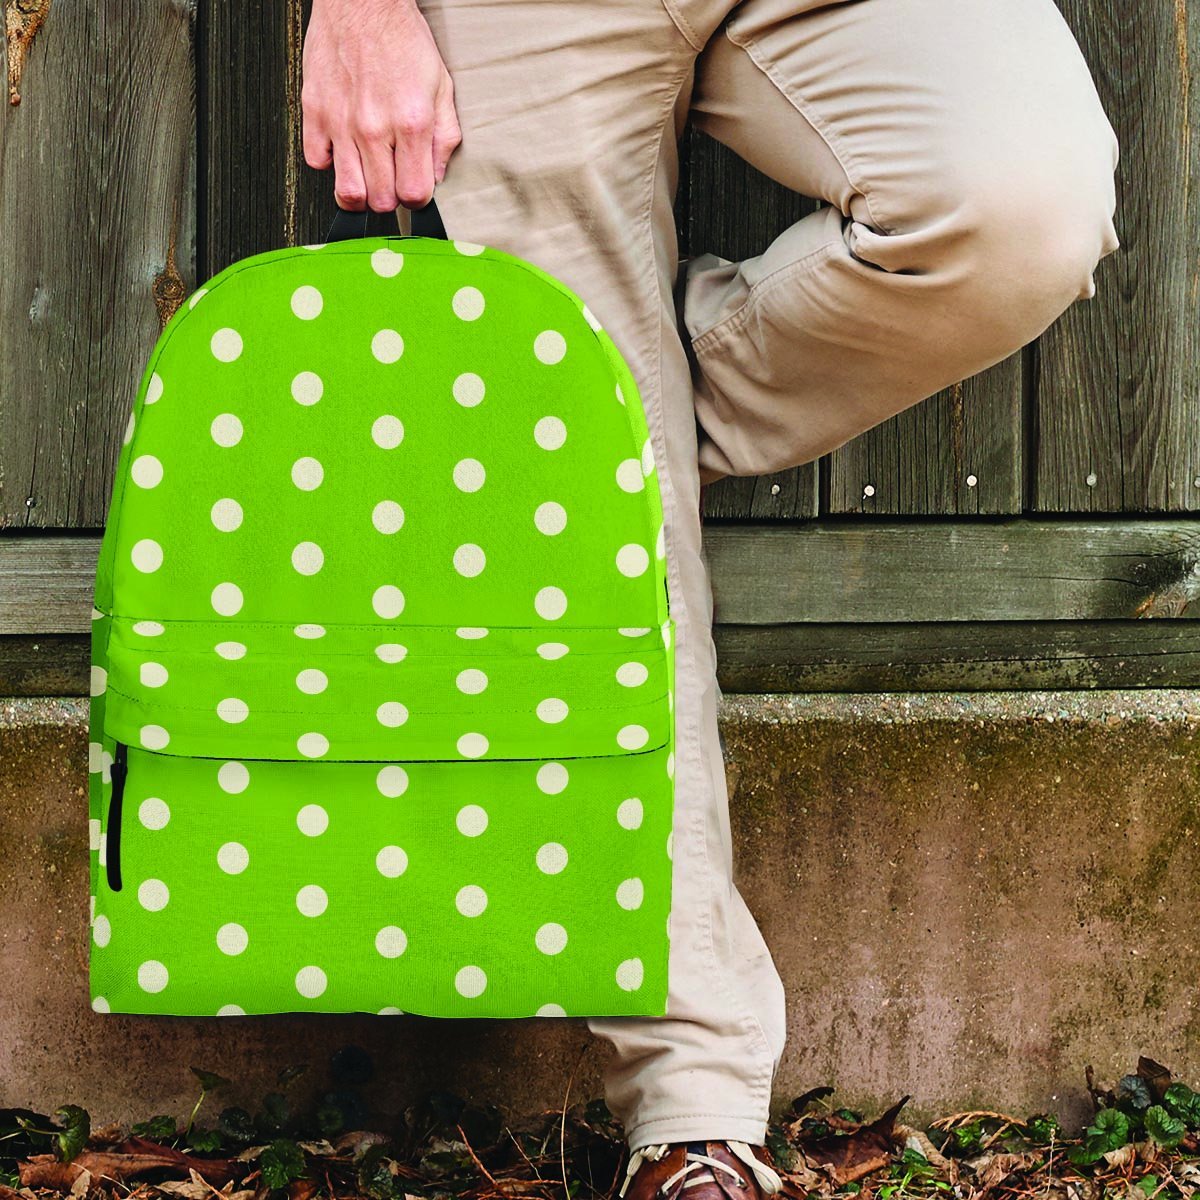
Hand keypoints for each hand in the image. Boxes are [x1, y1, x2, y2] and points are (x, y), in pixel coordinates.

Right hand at [302, 0, 461, 210]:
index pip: (414, 194)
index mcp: (411, 123)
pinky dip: (330, 163)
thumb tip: (437, 175)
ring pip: (348, 192)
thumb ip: (444, 137)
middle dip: (390, 198)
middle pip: (381, 201)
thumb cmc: (401, 39)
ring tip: (367, 177)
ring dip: (361, 192)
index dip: (417, 199)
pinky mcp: (314, 111)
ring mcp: (341, 122)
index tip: (414, 189)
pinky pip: (316, 162)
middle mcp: (374, 127)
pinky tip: (343, 150)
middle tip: (391, 180)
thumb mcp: (441, 87)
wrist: (362, 1)